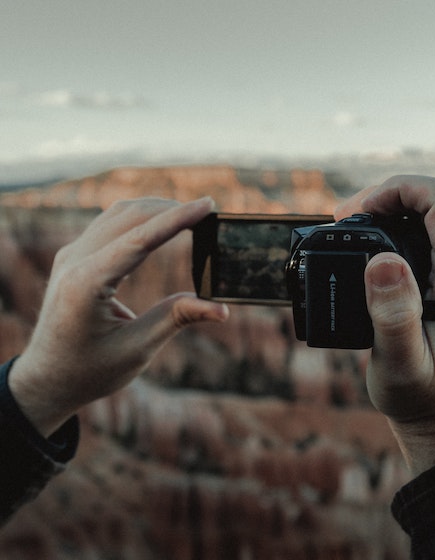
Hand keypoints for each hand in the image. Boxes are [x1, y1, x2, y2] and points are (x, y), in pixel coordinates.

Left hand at [9, 197, 228, 436]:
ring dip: (157, 209)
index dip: (177, 219)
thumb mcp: (137, 349)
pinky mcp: (75, 257)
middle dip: (172, 209)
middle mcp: (74, 262)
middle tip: (211, 212)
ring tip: (193, 215)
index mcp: (87, 284)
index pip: (140, 239)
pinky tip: (164, 223)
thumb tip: (221, 309)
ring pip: (120, 214)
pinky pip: (111, 224)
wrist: (47, 379)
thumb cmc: (90, 370)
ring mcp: (71, 256)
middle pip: (131, 217)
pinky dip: (142, 219)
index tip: (208, 205)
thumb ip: (177, 319)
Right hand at [335, 176, 434, 474]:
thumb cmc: (419, 394)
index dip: (397, 190)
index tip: (356, 212)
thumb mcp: (398, 363)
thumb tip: (382, 259)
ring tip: (361, 222)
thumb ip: (393, 314)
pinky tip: (385, 235)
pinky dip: (415, 219)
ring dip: (404, 204)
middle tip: (347, 217)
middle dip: (393, 194)